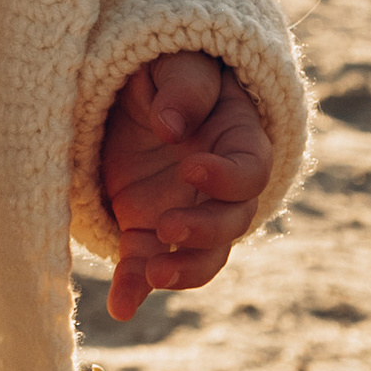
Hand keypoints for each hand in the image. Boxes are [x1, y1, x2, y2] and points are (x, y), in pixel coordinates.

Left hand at [98, 51, 271, 323]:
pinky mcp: (147, 229)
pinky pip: (147, 265)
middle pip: (231, 223)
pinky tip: (120, 307)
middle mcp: (220, 187)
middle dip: (204, 230)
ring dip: (180, 271)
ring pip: (200, 256)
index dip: (227, 177)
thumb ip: (183, 88)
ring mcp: (187, 212)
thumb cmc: (167, 67)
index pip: (251, 170)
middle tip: (168, 226)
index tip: (191, 167)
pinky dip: (134, 288)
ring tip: (151, 274)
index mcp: (239, 140)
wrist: (137, 88)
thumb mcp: (176, 62)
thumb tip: (173, 126)